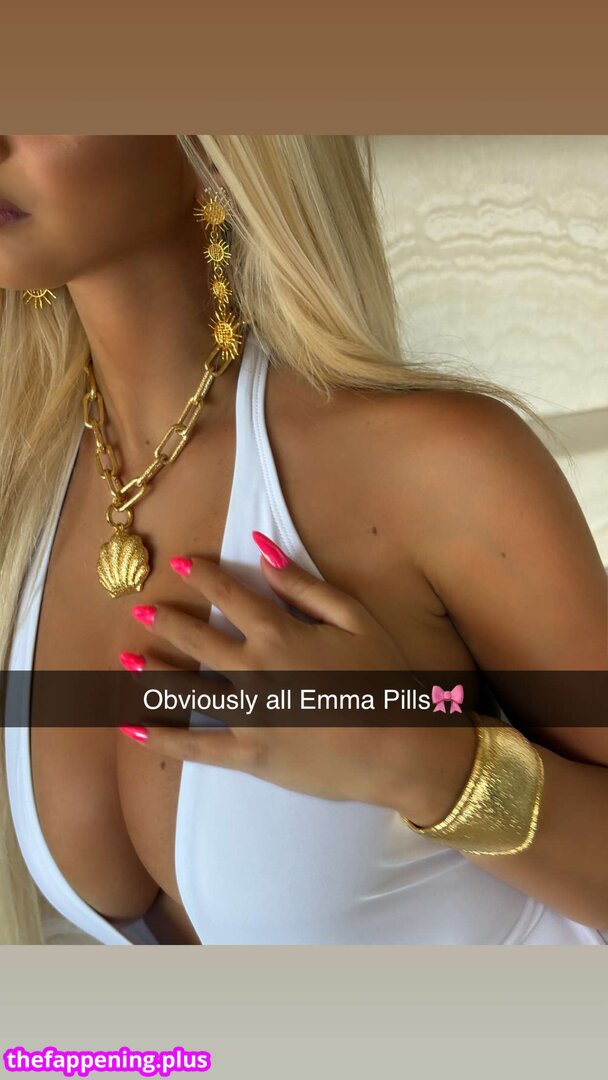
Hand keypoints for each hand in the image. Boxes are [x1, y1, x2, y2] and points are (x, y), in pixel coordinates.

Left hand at [118, 531, 458, 813]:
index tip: (180, 564)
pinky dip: (160, 738)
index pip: (230, 596)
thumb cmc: (384, 680)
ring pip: (186, 690)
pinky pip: (194, 746)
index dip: (203, 577)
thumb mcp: (355, 619)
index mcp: (281, 634)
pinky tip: (132, 727)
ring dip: (153, 673)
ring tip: (126, 660)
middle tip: (141, 611)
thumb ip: (305, 586)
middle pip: (199, 640)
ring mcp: (248, 715)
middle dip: (167, 622)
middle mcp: (255, 670)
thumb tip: (263, 549)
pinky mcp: (249, 755)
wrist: (401, 749)